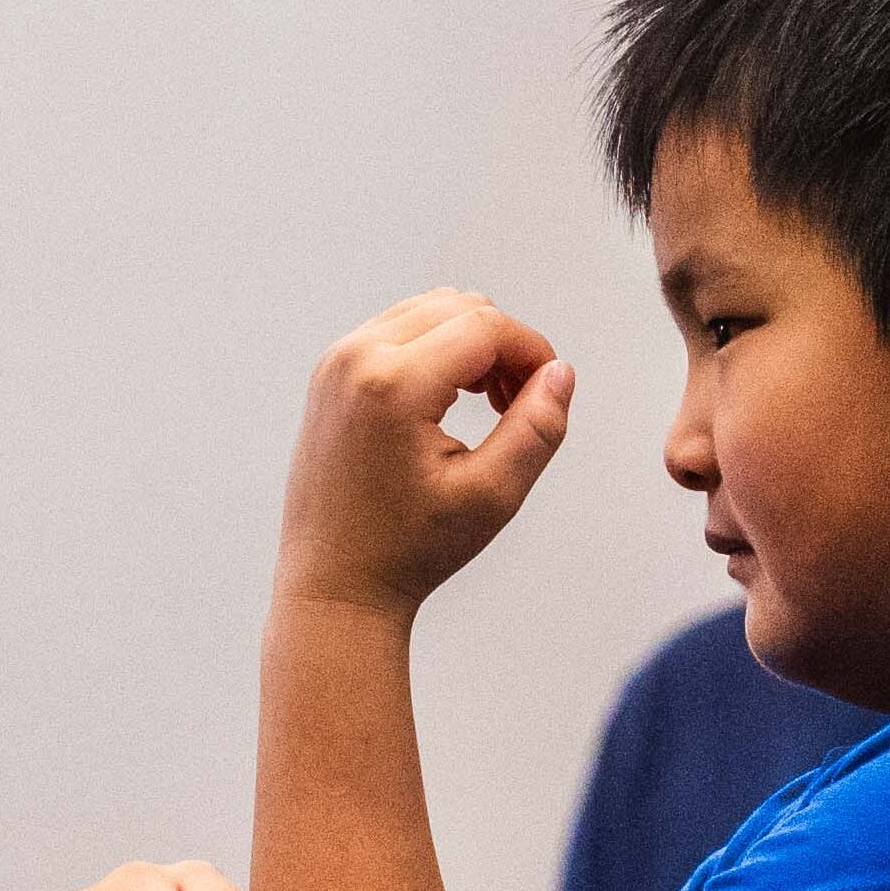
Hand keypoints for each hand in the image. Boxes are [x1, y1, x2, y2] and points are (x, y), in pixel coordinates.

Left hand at [274, 290, 574, 618]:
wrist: (334, 584)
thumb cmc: (407, 551)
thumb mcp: (491, 496)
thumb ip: (537, 429)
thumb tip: (560, 372)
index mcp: (391, 385)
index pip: (486, 327)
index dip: (532, 350)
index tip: (546, 394)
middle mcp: (355, 358)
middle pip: (460, 306)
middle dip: (504, 345)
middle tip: (516, 406)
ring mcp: (335, 361)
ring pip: (430, 310)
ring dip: (472, 343)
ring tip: (486, 405)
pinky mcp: (329, 372)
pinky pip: (399, 329)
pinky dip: (437, 349)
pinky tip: (450, 401)